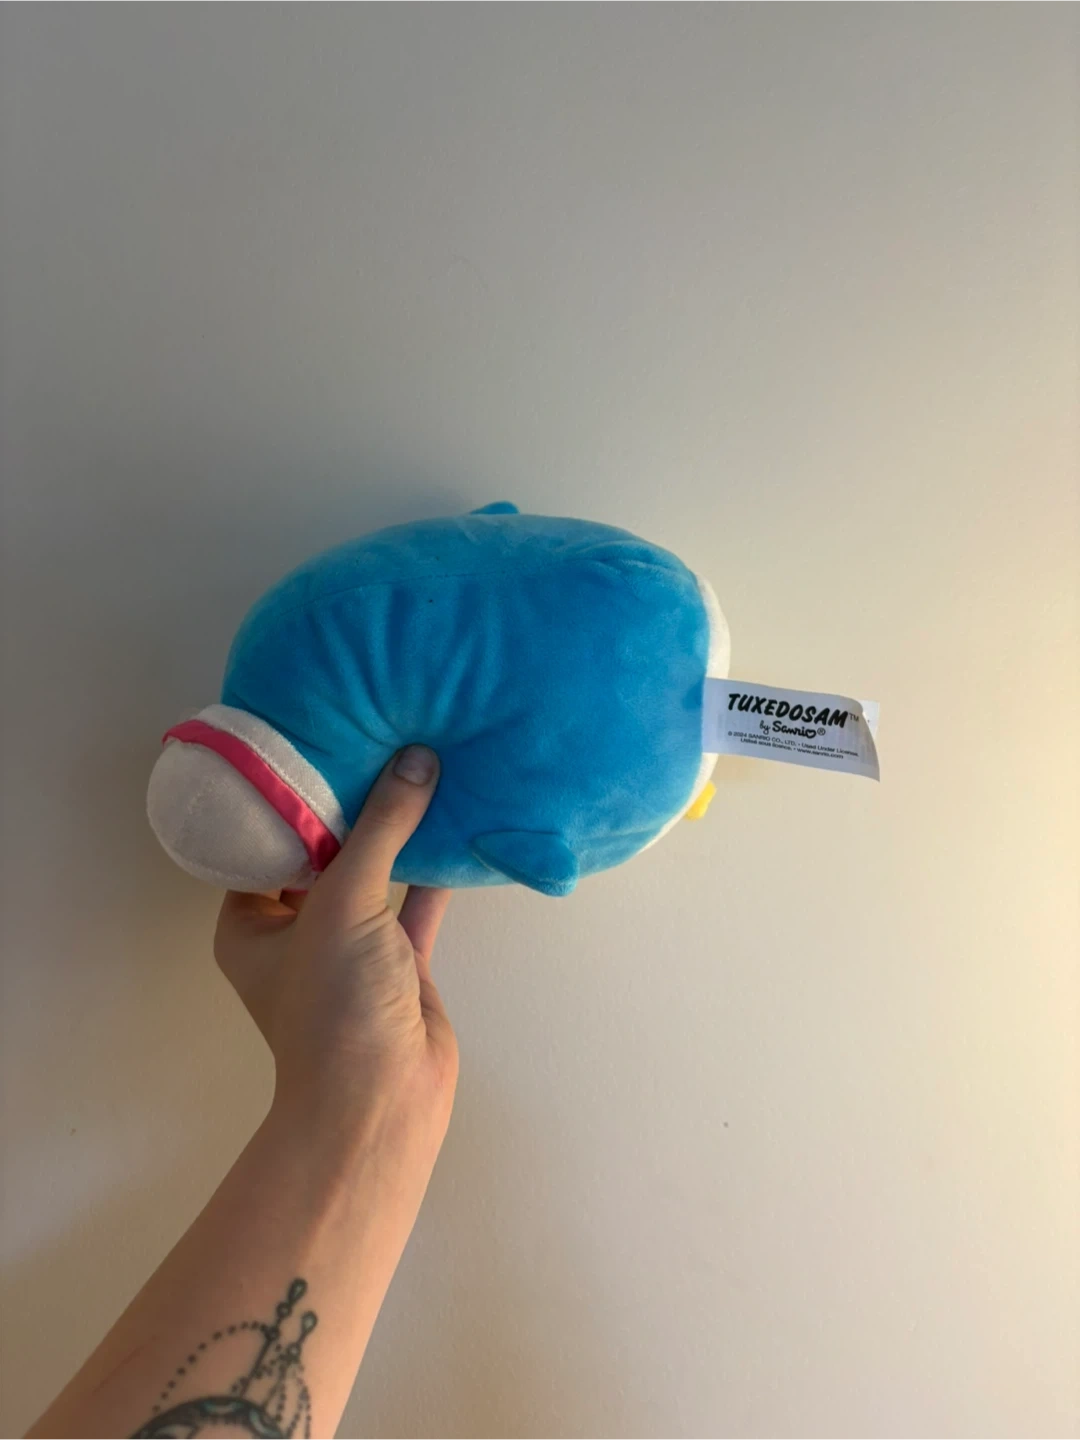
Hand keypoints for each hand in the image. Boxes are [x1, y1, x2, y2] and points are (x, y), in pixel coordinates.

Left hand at [214, 746, 457, 1149]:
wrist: (383, 1100)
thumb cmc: (334, 1003)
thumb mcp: (344, 902)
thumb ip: (381, 828)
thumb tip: (416, 760)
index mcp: (250, 923)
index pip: (261, 843)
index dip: (289, 797)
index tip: (320, 741)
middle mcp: (293, 932)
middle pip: (322, 855)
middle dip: (350, 809)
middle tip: (376, 741)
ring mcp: (348, 949)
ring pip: (373, 878)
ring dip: (396, 837)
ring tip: (421, 771)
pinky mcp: (398, 963)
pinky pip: (416, 905)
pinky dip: (434, 872)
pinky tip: (457, 826)